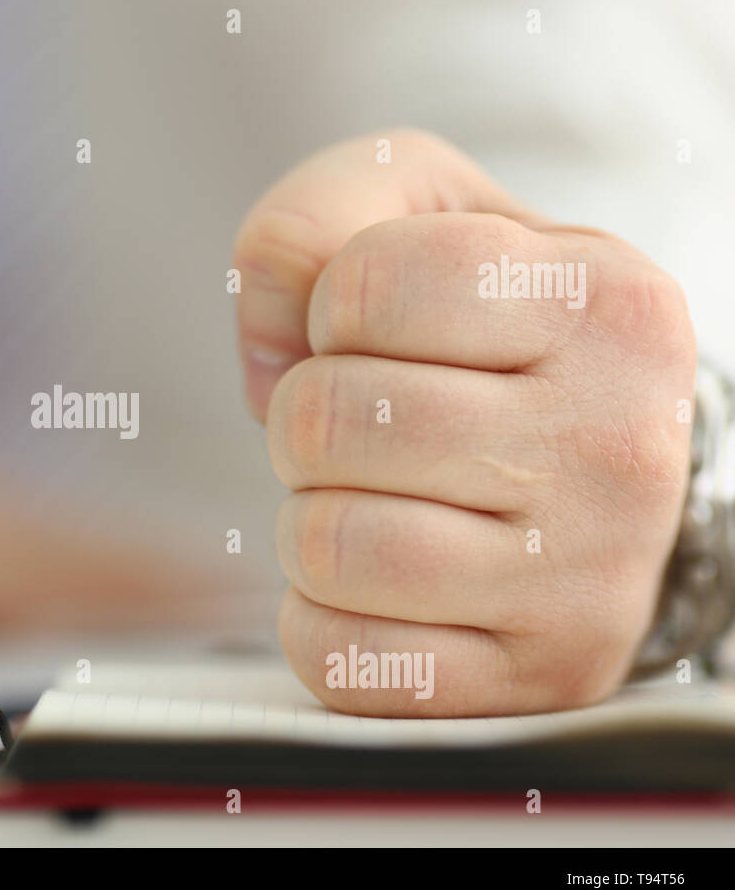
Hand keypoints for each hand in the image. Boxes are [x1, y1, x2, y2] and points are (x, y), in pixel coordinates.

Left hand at [233, 129, 695, 715]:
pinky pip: (343, 658)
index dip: (332, 308)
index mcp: (605, 298)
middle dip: (308, 420)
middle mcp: (618, 440)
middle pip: (329, 420)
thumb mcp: (420, 215)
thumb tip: (271, 350)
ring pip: (329, 546)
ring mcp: (588, 574)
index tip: (379, 333)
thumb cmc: (489, 328)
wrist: (590, 460)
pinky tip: (374, 587)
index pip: (366, 285)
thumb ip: (314, 224)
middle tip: (366, 430)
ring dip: (309, 522)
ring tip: (372, 502)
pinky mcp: (541, 674)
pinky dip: (319, 620)